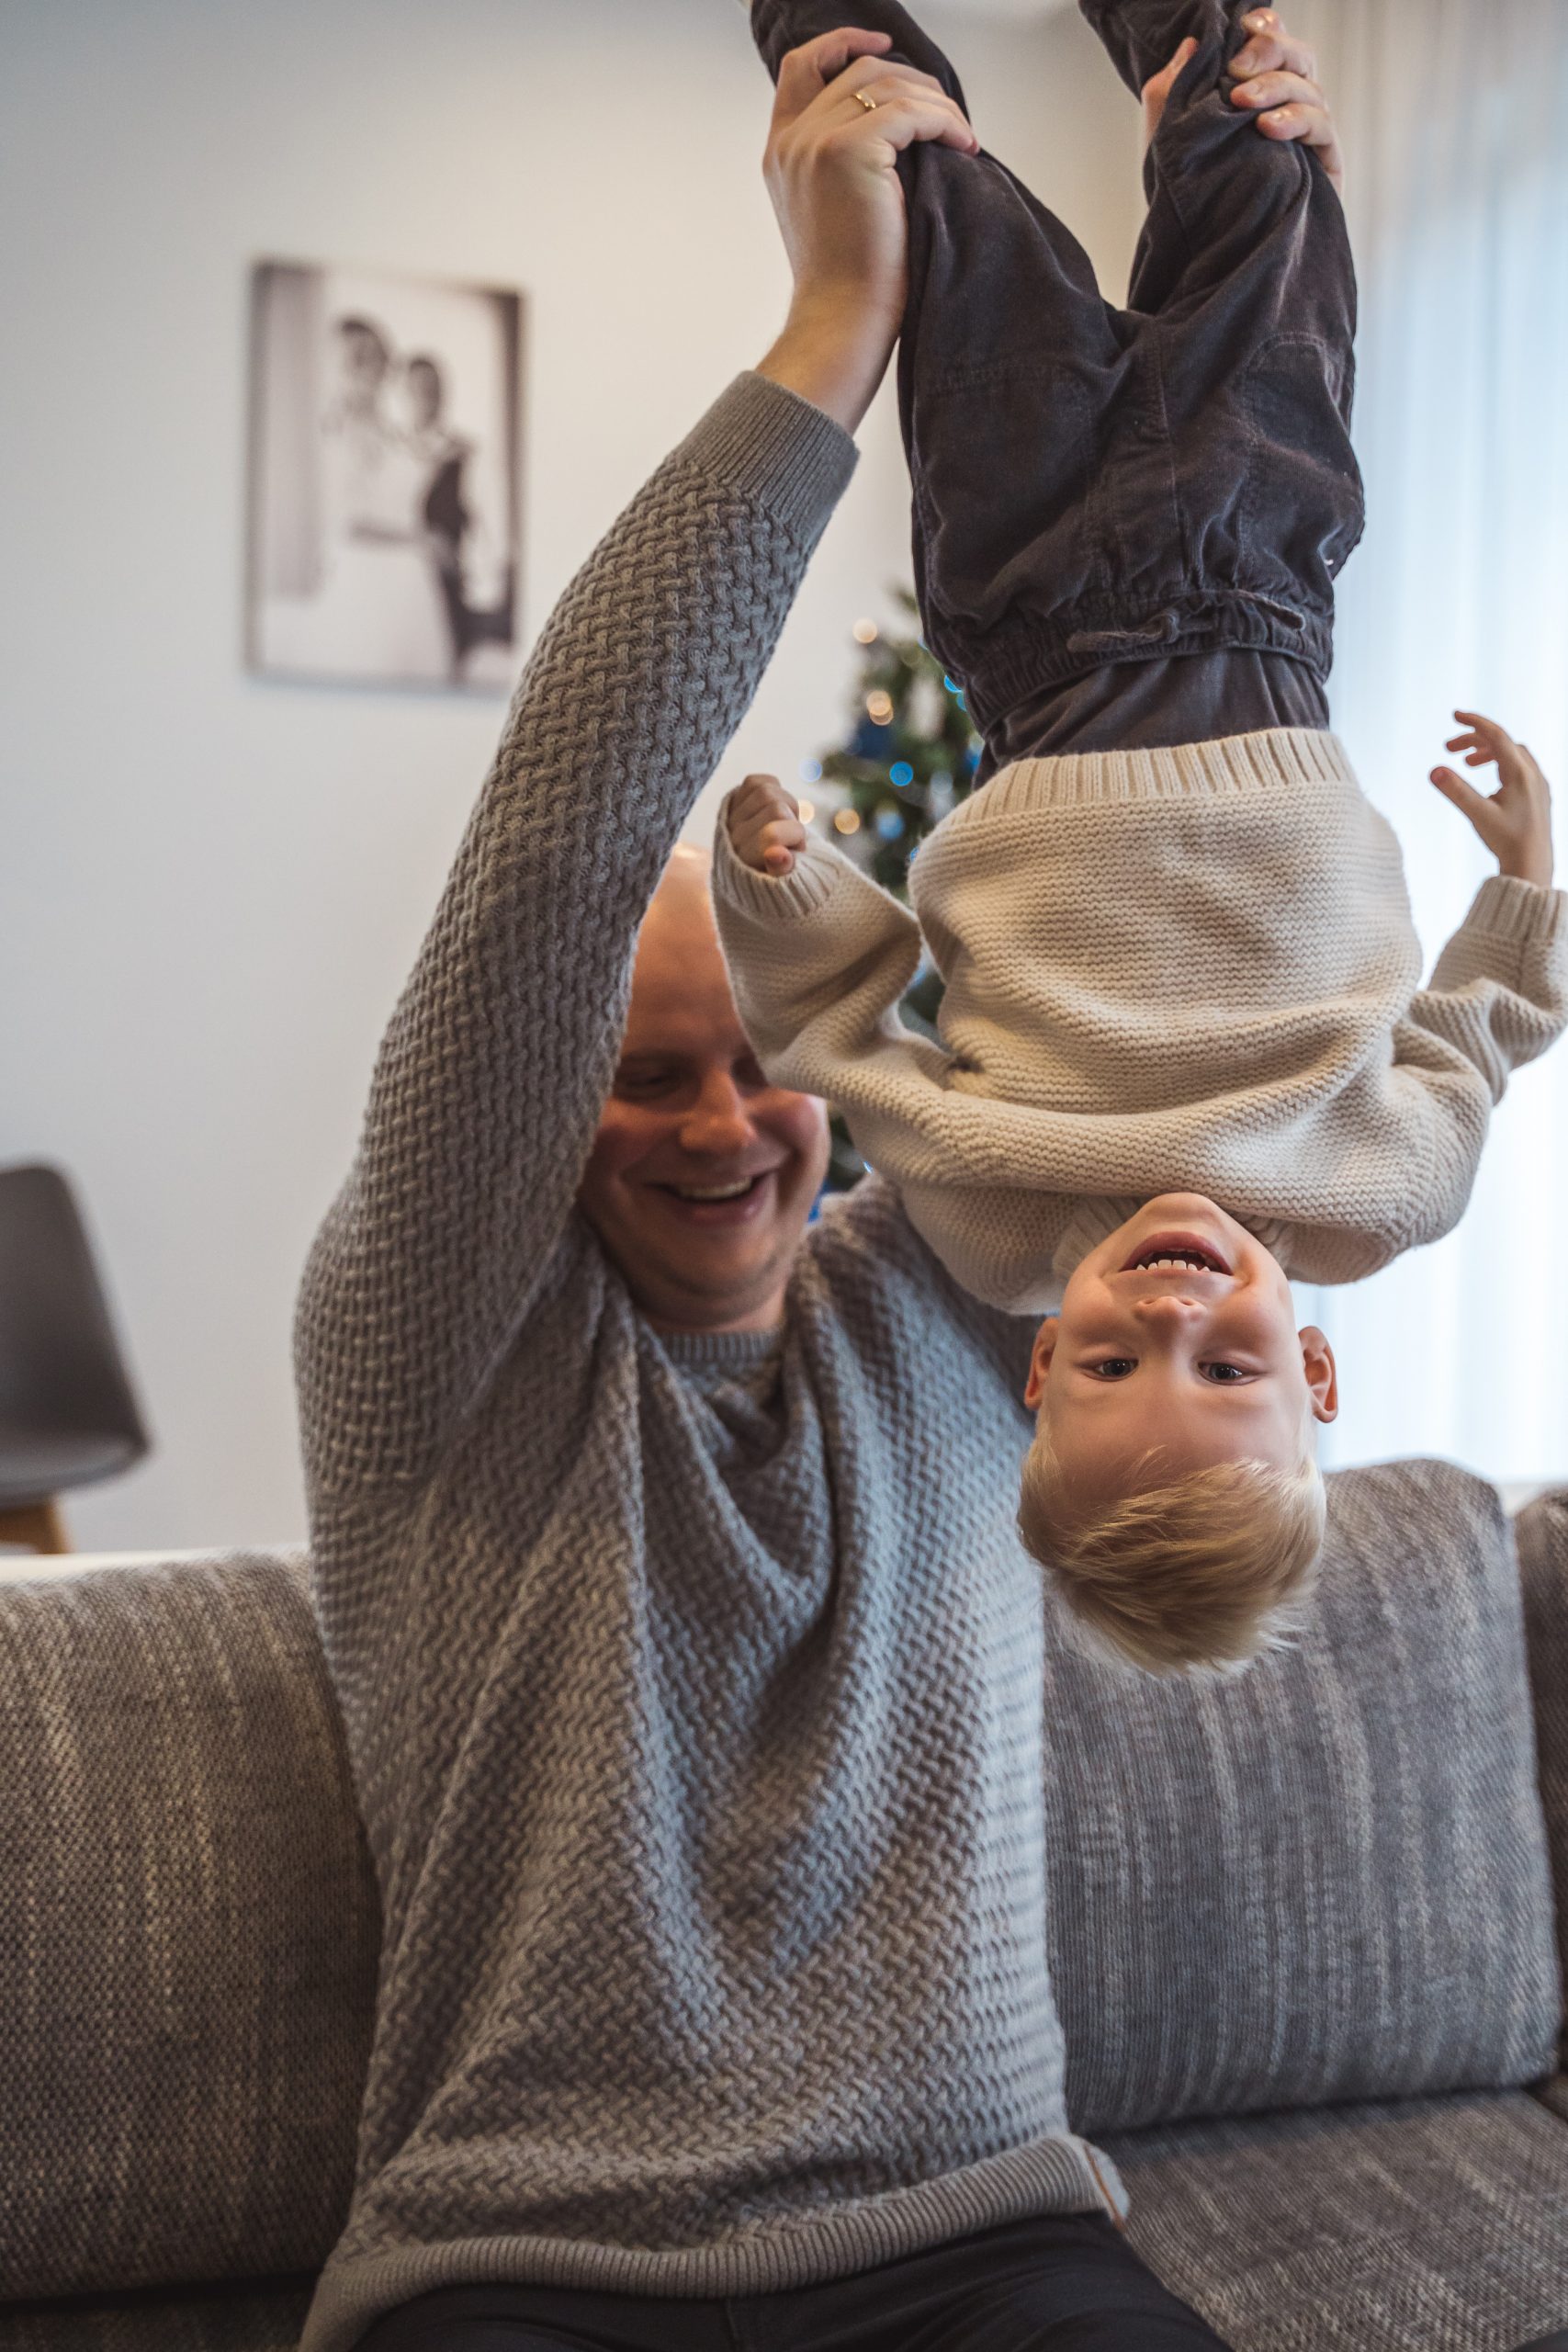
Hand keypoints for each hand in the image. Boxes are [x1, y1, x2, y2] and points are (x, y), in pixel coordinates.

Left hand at [728, 775, 808, 877]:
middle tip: (793, 835)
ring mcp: (730, 817)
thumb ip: (783, 869)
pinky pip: (754, 781)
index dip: (796, 836)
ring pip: (767, 791)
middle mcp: (732, 838)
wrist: (752, 871)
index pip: (773, 834)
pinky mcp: (732, 801)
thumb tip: (780, 853)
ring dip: (787, 802)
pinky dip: (772, 787)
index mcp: (745, 860)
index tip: (798, 849)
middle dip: (793, 819)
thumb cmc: (774, 877)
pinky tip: (776, 805)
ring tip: (787, 821)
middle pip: (776, 808)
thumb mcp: (783, 880)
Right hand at [755, 29, 977, 433]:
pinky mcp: (848, 152)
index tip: (885, 48)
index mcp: (782, 150)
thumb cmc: (848, 285)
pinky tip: (963, 147)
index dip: (844, 44)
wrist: (840, 323)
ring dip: (937, 106)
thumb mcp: (834, 210)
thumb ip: (844, 160)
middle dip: (914, 83)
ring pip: (889, 86)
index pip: (802, 67)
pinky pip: (910, 113)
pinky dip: (946, 123)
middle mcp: (792, 140)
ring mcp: (815, 142)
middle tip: (947, 115)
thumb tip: (901, 126)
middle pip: (859, 70)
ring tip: (961, 139)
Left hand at [1142, 10, 1344, 199]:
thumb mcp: (1165, 136)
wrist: (1202, 254)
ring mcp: (1308, 136)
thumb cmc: (1187, 194)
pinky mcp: (1323, 165)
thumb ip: (1171, 88)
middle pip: (1299, 56)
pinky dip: (1296, 121)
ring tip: (1241, 103)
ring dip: (1276, 87)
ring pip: (1310, 88)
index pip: (1274, 43)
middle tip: (1236, 68)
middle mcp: (1288, 108)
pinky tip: (1267, 129)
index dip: (1266, 27)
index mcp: (1257, 94)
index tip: (1243, 26)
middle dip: (1270, 51)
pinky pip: (1322, 127)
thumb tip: (1191, 43)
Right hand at [1430, 712, 1554, 887]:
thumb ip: (1456, 791)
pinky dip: (1500, 765)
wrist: (1533, 866)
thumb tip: (1434, 770)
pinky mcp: (1539, 796)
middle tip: (1448, 748)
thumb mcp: (1478, 815)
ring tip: (1467, 762)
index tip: (1455, 715)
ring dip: (1488, 752)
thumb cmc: (1508, 842)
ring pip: (1513, 755)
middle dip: (1475, 740)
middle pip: (1503, 743)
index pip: (1496, 736)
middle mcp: (1533, 774)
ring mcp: (1538, 785)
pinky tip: (1488, 783)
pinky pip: (1521, 768)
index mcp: (1520, 774)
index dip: (1474, 723)